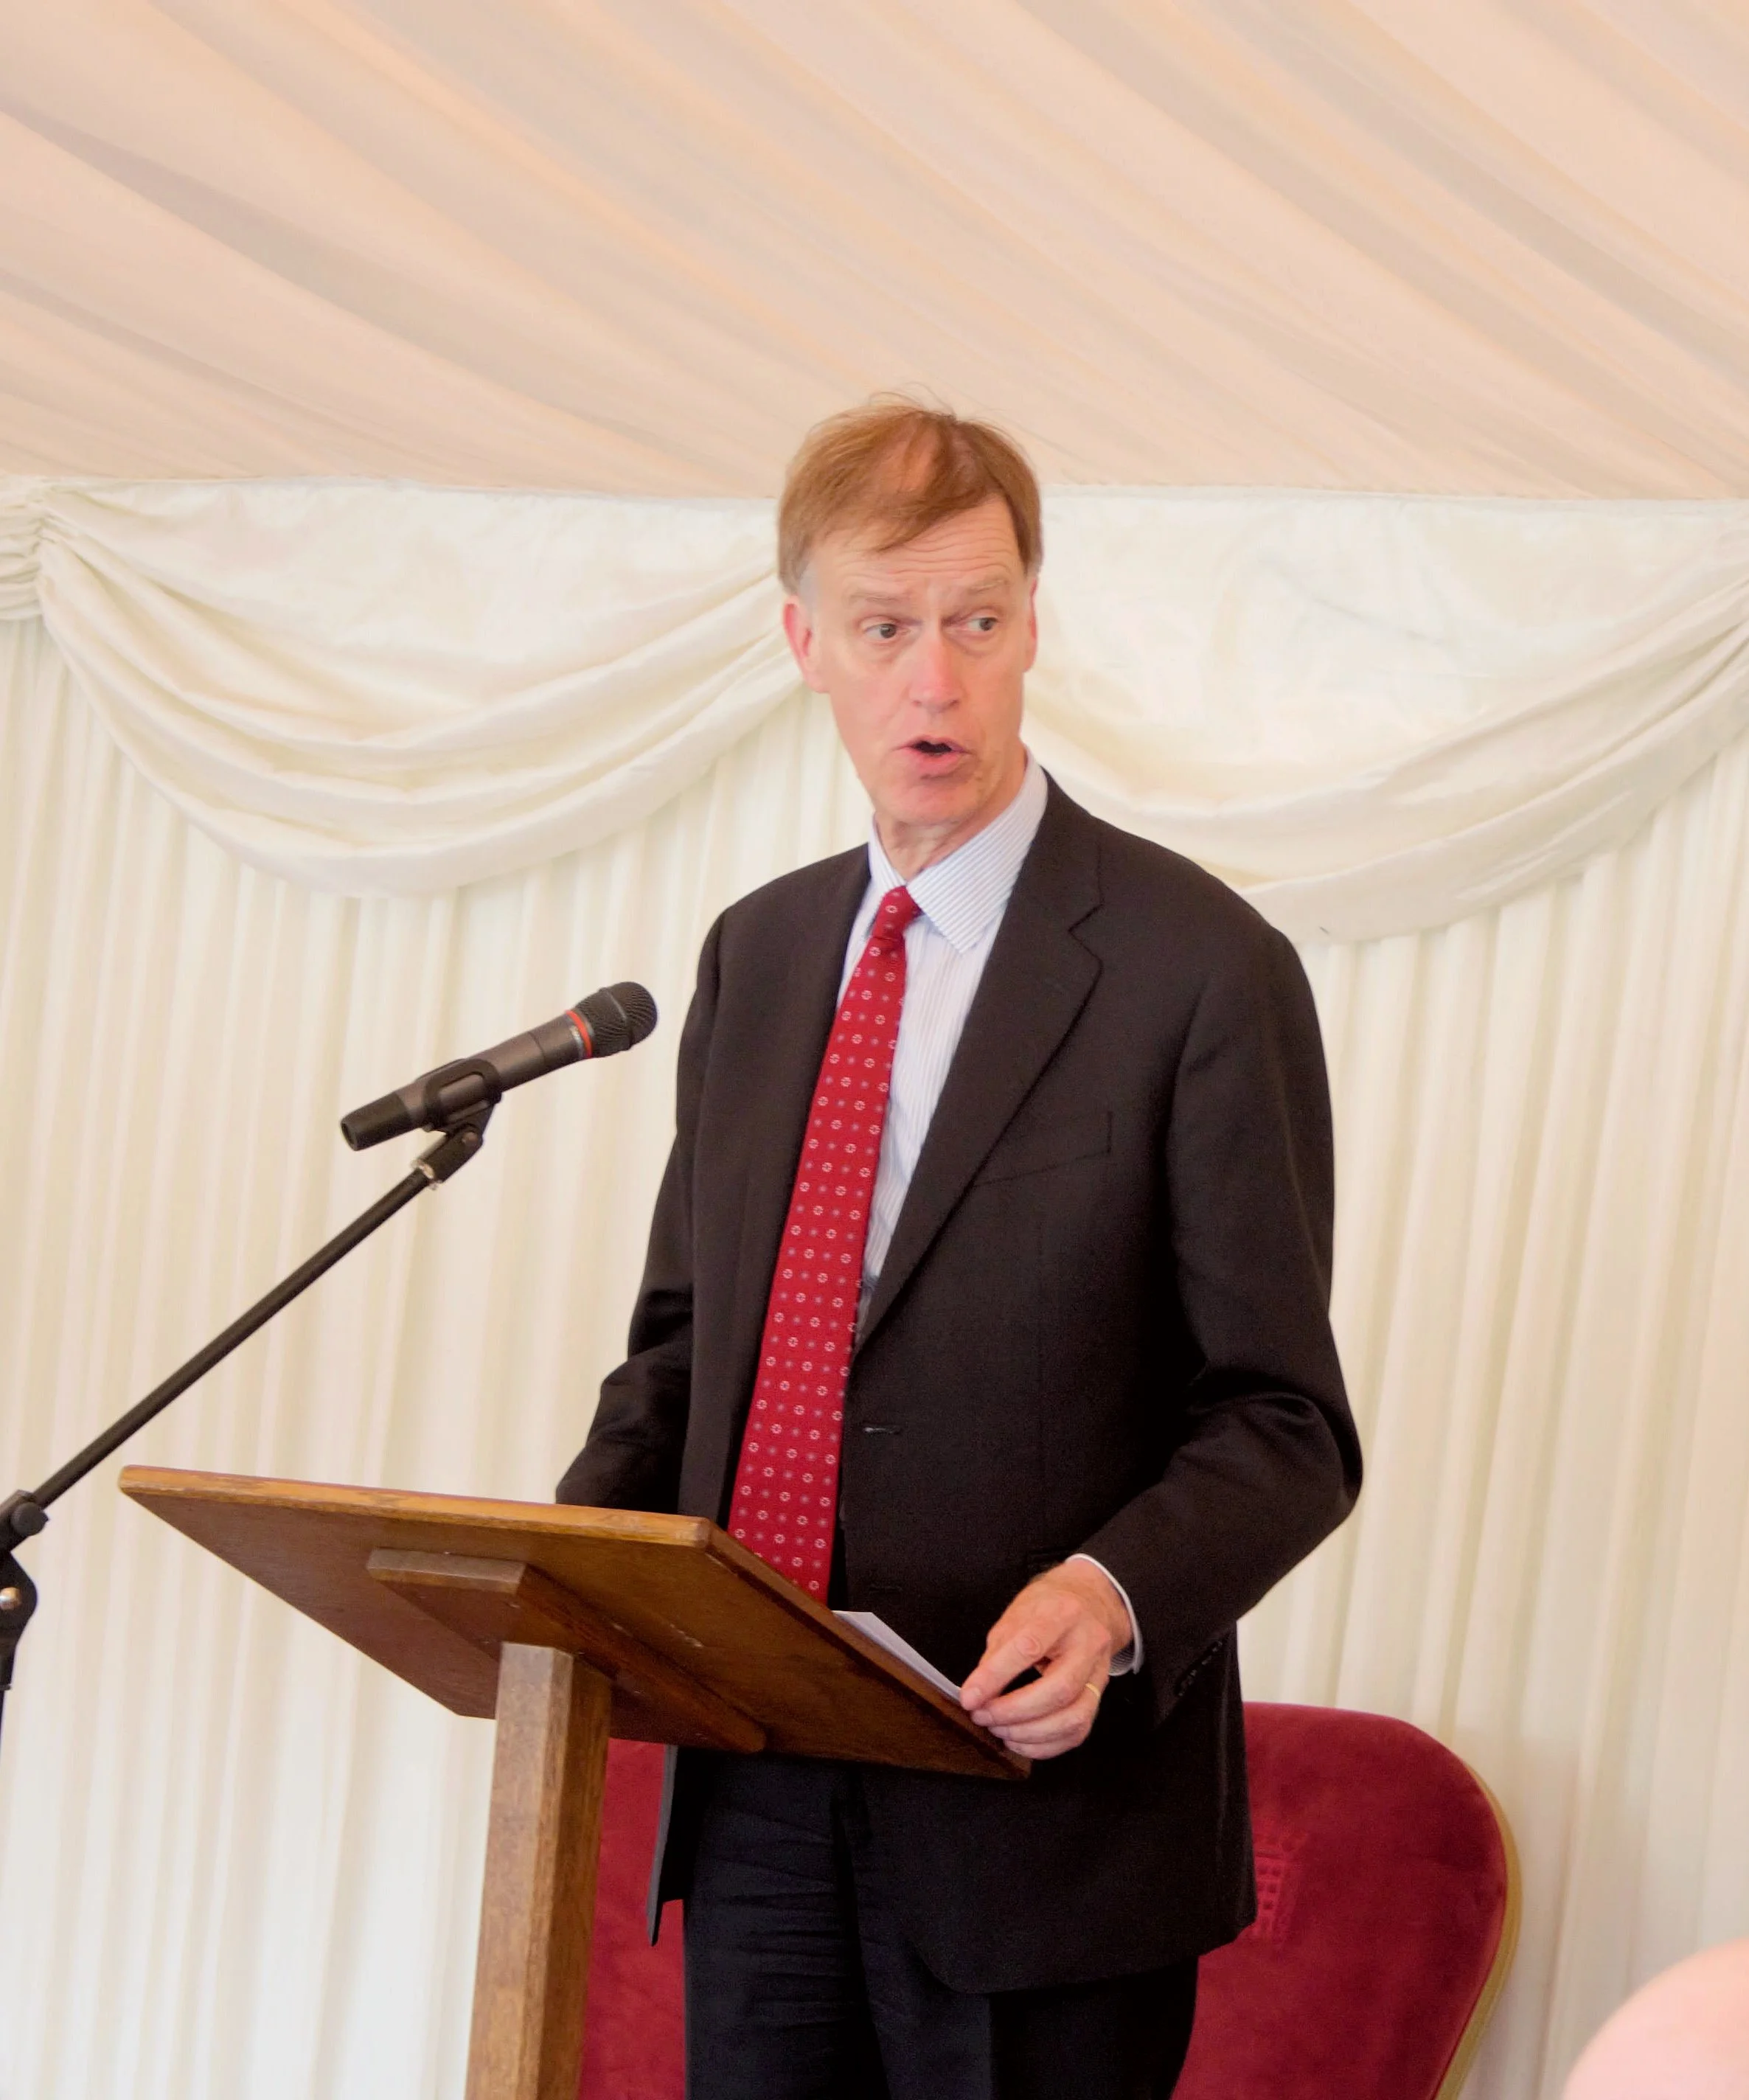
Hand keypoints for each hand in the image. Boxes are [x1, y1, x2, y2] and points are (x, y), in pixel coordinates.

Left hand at [959, 1561, 1132, 1758]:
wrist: (1090, 1603)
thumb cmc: (1048, 1607)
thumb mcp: (1018, 1612)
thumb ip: (999, 1649)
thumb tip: (978, 1690)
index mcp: (1062, 1614)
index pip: (1029, 1648)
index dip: (995, 1677)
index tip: (969, 1697)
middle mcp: (1088, 1644)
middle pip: (1058, 1690)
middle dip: (1014, 1711)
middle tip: (983, 1716)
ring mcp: (1099, 1673)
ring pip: (1073, 1718)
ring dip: (1029, 1733)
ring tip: (999, 1729)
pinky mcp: (1100, 1697)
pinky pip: (1077, 1732)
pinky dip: (1045, 1745)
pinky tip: (1020, 1739)